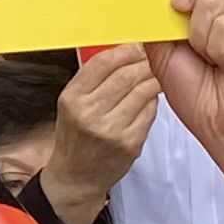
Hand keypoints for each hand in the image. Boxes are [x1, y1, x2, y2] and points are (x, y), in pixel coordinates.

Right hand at [43, 44, 160, 213]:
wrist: (77, 176)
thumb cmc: (76, 136)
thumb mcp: (72, 103)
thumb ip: (93, 78)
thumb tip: (124, 51)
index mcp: (72, 99)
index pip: (102, 63)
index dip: (124, 50)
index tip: (134, 46)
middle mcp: (89, 114)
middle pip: (126, 75)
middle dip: (142, 63)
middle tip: (149, 59)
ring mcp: (111, 130)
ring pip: (142, 91)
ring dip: (151, 80)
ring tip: (151, 76)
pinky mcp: (130, 143)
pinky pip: (150, 111)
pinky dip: (152, 101)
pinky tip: (147, 100)